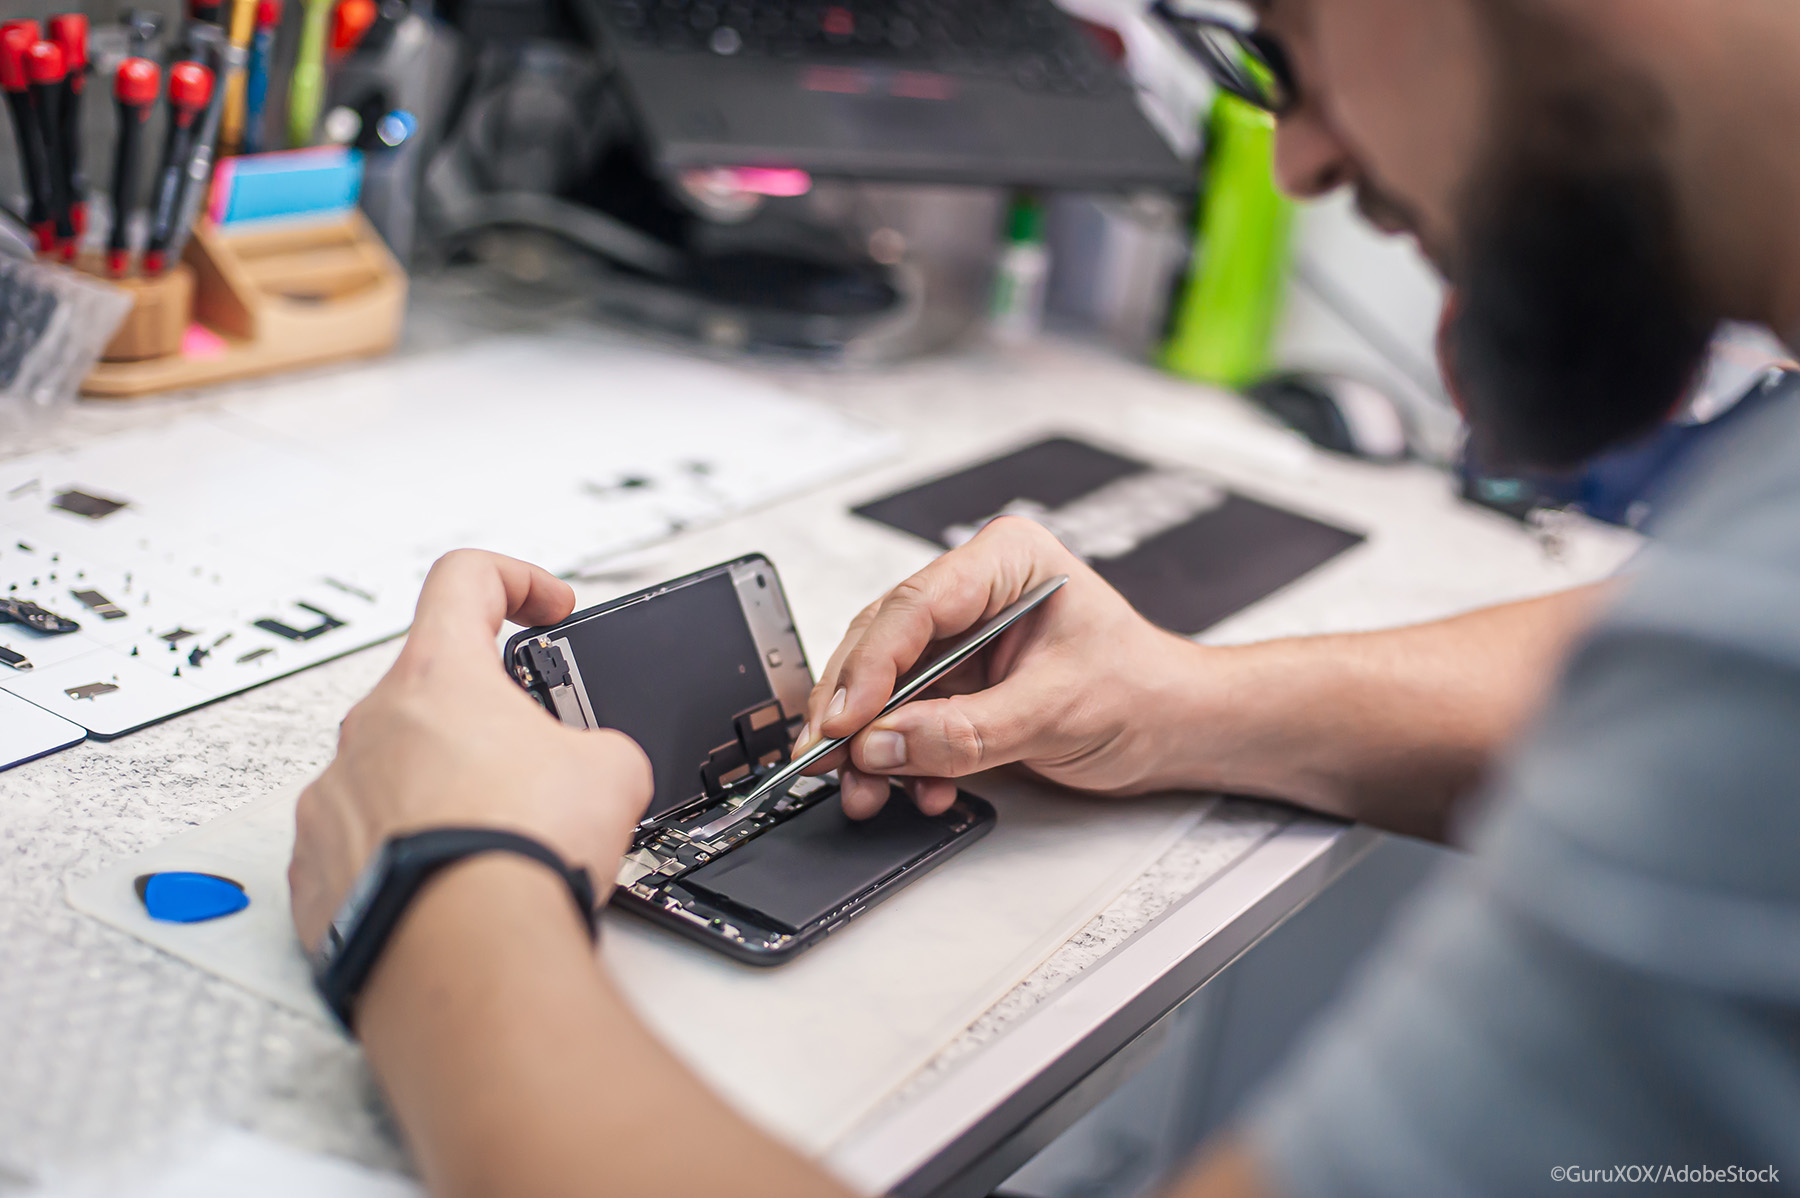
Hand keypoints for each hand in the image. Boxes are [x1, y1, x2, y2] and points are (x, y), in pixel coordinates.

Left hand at [289, 550, 652, 951]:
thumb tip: (589, 765)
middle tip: (539, 766)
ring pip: (395, 771)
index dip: (517, 581)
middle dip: (490, 722)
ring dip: (447, 792)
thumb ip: (594, 742)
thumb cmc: (521, 854)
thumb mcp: (614, 771)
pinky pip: (364, 842)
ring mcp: (333, 798)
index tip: (546, 608)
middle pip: (431, 690)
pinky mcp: (316, 869)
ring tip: (502, 844)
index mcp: (437, 679)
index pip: (465, 579)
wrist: (467, 957)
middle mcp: (370, 728)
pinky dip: (409, 854)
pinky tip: (456, 888)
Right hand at [799, 516, 1208, 817]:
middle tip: (829, 760)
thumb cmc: (1142, 691)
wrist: (1173, 729)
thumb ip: (965, 731)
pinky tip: (913, 788)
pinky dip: (899, 759)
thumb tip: (883, 744)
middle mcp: (975, 591)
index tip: (845, 720)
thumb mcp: (1056, 711)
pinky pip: (906, 717)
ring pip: (884, 685)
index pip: (916, 606)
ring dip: (869, 744)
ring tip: (865, 789)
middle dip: (855, 710)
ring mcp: (961, 637)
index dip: (870, 666)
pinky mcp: (957, 682)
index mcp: (1006, 561)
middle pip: (884, 644)